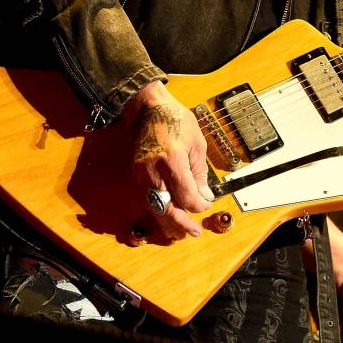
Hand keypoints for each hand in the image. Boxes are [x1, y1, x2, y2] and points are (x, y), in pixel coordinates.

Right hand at [126, 81, 214, 240]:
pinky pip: (149, 199)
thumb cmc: (174, 120)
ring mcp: (142, 175)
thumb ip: (200, 173)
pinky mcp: (136, 175)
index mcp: (173, 162)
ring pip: (155, 208)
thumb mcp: (197, 143)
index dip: (198, 206)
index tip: (206, 204)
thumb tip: (204, 196)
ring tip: (181, 232)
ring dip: (169, 222)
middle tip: (193, 233)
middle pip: (167, 209)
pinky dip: (160, 210)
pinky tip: (169, 215)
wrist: (147, 109)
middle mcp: (154, 172)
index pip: (186, 197)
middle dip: (181, 224)